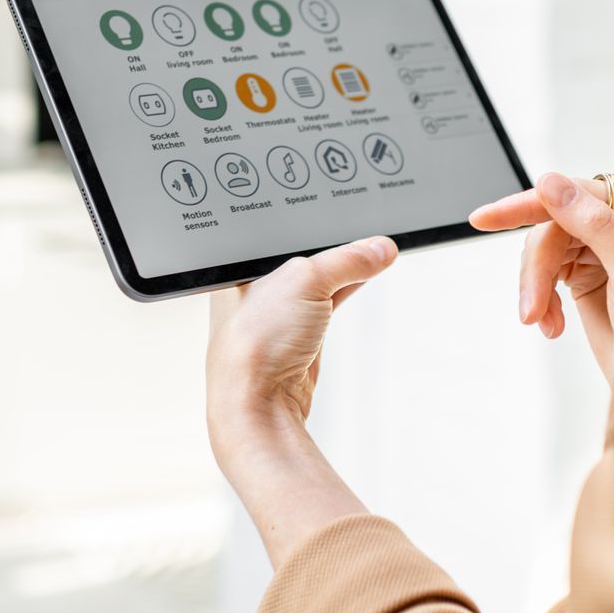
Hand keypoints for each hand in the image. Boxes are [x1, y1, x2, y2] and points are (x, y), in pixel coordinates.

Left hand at [205, 237, 397, 565]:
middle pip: (298, 250)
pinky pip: (326, 299)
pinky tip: (365, 272)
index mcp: (235, 265)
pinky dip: (346, 286)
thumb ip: (346, 260)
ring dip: (343, 265)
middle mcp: (250, 286)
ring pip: (315, 275)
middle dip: (329, 240)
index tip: (339, 203)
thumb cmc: (255, 346)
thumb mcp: (305, 282)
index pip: (275, 227)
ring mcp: (274, 312)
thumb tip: (378, 249)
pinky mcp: (296, 334)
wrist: (258, 408)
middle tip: (361, 223)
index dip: (306, 215)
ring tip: (371, 250)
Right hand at [470, 173, 613, 377]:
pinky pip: (547, 273)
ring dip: (535, 287)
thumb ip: (595, 223)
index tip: (484, 218)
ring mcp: (601, 248)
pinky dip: (541, 299)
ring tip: (542, 322)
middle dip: (536, 269)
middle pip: (552, 226)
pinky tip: (551, 324)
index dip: (525, 204)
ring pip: (544, 251)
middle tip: (530, 309)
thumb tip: (551, 183)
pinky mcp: (587, 274)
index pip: (573, 193)